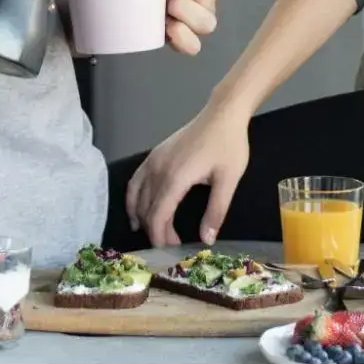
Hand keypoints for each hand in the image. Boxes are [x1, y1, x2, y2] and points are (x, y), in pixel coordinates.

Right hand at [125, 103, 249, 246]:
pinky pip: (136, 180)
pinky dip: (133, 198)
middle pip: (147, 208)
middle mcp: (158, 169)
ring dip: (142, 216)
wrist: (222, 114)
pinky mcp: (154, 154)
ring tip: (153, 232)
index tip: (170, 249)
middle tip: (173, 243)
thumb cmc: (228, 146)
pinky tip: (138, 209)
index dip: (160, 236)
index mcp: (176, 177)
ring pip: (137, 195)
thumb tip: (207, 240)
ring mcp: (153, 160)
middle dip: (155, 230)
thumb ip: (216, 211)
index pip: (158, 215)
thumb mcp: (229, 180)